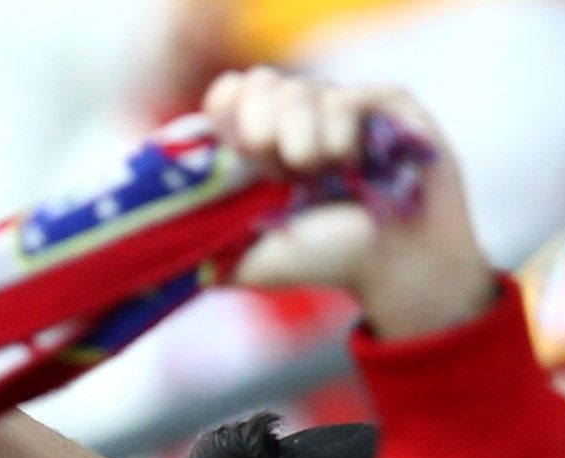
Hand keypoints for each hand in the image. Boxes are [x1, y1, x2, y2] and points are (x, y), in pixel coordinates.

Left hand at [204, 70, 486, 338]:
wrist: (400, 268)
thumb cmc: (333, 263)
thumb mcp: (256, 263)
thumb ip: (209, 250)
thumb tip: (165, 248)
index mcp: (268, 146)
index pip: (231, 94)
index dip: (227, 106)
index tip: (238, 145)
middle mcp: (303, 121)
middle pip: (263, 82)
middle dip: (261, 122)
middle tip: (277, 165)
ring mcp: (344, 109)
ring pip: (301, 89)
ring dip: (302, 139)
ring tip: (320, 175)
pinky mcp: (385, 103)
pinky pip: (344, 96)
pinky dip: (337, 132)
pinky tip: (350, 163)